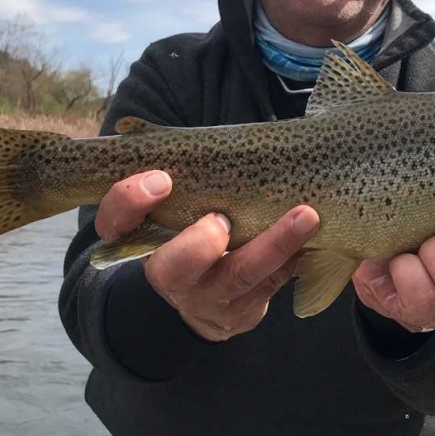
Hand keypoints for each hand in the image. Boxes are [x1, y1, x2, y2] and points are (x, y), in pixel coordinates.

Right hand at [94, 171, 319, 341]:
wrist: (208, 296)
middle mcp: (170, 275)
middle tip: (222, 219)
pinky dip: (295, 257)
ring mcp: (208, 298)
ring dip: (274, 245)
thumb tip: (143, 125)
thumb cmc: (192, 226)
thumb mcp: (175, 201)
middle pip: (172, 269)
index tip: (162, 178)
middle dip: (198, 244)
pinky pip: (273, 285)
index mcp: (142, 239)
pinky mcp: (245, 310)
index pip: (117, 223)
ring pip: (238, 278)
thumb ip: (171, 170)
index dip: (131, 202)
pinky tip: (317, 234)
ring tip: (306, 216)